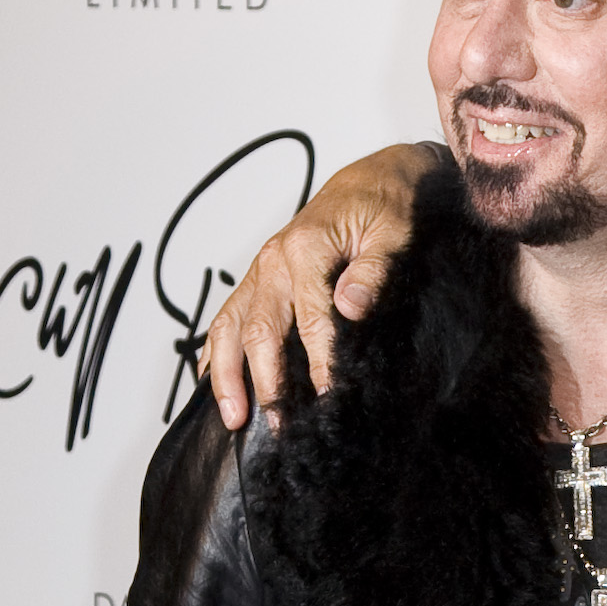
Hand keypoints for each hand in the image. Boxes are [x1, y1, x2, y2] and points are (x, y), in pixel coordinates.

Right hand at [197, 143, 441, 426]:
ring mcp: (260, 271)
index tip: (327, 397)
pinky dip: (215, 352)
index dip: (318, 361)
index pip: (310, 318)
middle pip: (260, 330)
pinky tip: (213, 384)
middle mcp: (273, 261)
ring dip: (227, 375)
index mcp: (305, 248)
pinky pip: (227, 318)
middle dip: (265, 381)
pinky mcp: (259, 279)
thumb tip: (351, 306)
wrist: (370, 180)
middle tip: (278, 424)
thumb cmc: (385, 208)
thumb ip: (373, 271)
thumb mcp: (393, 234)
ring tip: (234, 418)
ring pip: (229, 327)